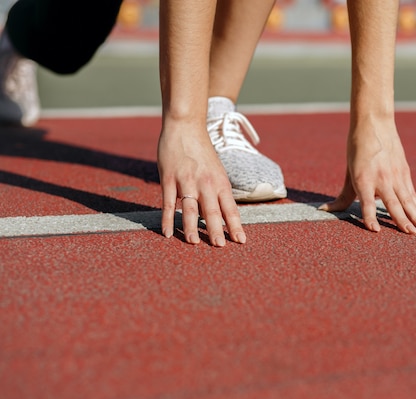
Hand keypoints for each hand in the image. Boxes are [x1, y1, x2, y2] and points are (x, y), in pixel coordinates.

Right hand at [157, 122, 244, 245]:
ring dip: (191, 227)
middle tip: (219, 246)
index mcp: (220, 182)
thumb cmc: (202, 152)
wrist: (186, 126)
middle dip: (216, 230)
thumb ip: (217, 193)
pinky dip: (167, 219)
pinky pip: (168, 203)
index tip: (241, 241)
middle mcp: (206, 183)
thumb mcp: (216, 172)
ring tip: (194, 243)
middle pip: (212, 211)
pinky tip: (168, 233)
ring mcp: (186, 181)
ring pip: (189, 208)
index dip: (235, 225)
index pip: (230, 208)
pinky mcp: (169, 178)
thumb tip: (221, 215)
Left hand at [319, 117, 415, 233]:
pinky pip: (412, 194)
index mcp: (364, 179)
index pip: (367, 203)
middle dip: (402, 220)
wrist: (374, 124)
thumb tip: (324, 210)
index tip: (375, 230)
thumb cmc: (357, 150)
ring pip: (407, 200)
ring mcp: (395, 175)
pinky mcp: (404, 173)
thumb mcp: (349, 173)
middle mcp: (381, 179)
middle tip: (410, 234)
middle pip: (393, 203)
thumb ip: (343, 197)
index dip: (370, 217)